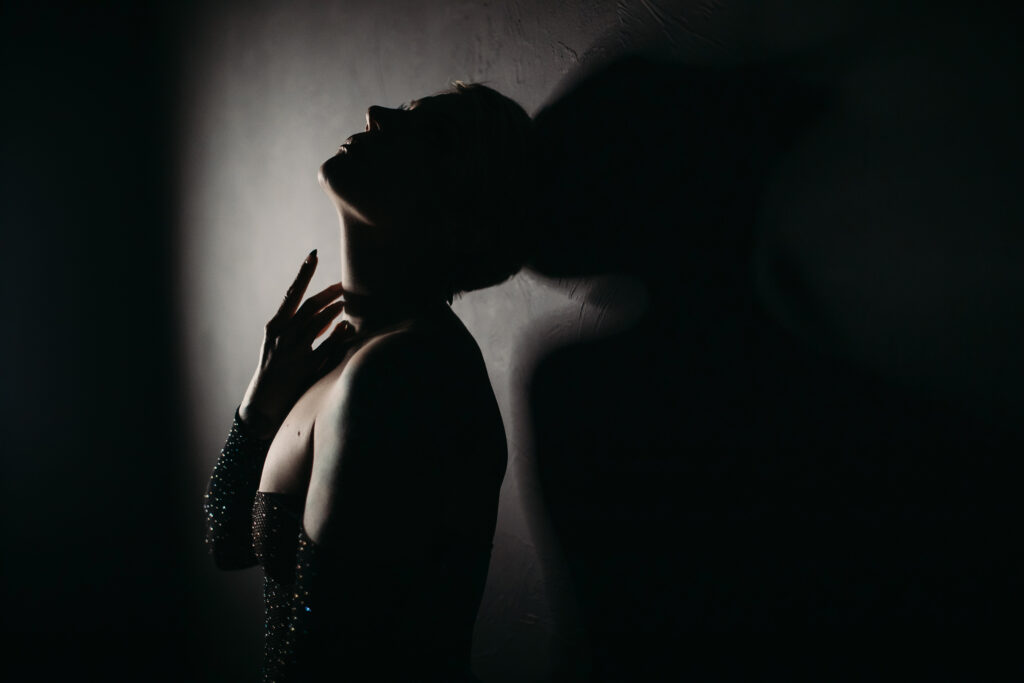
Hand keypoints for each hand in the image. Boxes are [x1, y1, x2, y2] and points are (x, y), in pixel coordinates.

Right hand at [239, 250, 354, 438]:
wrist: (263, 404)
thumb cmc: (276, 371)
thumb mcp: (283, 346)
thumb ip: (305, 330)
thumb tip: (329, 316)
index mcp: (275, 326)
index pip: (292, 294)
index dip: (303, 274)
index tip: (313, 256)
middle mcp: (283, 335)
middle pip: (310, 306)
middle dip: (329, 293)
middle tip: (345, 284)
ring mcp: (294, 351)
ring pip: (318, 322)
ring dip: (335, 310)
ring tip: (346, 303)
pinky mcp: (305, 367)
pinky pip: (327, 346)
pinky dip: (338, 334)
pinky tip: (347, 326)